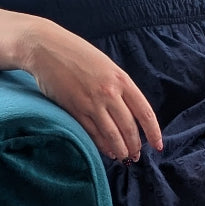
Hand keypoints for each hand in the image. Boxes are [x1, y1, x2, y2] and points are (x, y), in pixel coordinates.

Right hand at [20, 19, 163, 162]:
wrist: (46, 48)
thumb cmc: (77, 54)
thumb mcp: (107, 66)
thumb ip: (119, 87)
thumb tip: (130, 112)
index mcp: (122, 80)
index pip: (145, 113)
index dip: (154, 133)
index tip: (158, 145)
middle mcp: (109, 93)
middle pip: (129, 128)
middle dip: (135, 146)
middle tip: (136, 155)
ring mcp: (91, 102)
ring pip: (112, 134)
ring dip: (120, 150)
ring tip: (124, 157)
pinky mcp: (75, 109)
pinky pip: (93, 133)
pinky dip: (103, 145)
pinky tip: (108, 152)